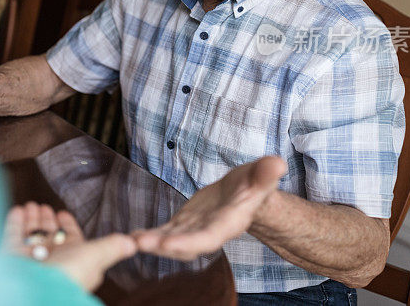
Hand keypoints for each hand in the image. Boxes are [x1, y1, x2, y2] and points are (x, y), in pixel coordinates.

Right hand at [3, 202, 136, 291]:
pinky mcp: (12, 257)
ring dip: (32, 219)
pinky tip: (19, 210)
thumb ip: (111, 247)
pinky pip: (13, 236)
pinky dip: (15, 223)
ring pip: (32, 235)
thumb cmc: (67, 275)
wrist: (34, 287)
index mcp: (73, 260)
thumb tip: (133, 244)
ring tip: (32, 205)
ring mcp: (31, 259)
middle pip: (50, 235)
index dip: (67, 226)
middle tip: (44, 206)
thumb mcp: (94, 257)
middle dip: (47, 220)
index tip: (63, 212)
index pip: (71, 239)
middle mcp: (52, 260)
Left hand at [133, 156, 286, 260]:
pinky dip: (149, 235)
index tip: (170, 243)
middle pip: (187, 243)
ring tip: (132, 240)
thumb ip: (266, 173)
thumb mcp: (261, 174)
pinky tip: (132, 236)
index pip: (210, 236)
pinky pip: (165, 232)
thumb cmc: (255, 182)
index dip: (190, 241)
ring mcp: (195, 228)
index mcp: (229, 221)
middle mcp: (210, 229)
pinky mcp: (184, 223)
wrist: (246, 191)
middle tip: (142, 243)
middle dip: (165, 245)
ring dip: (153, 242)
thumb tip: (277, 163)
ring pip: (172, 239)